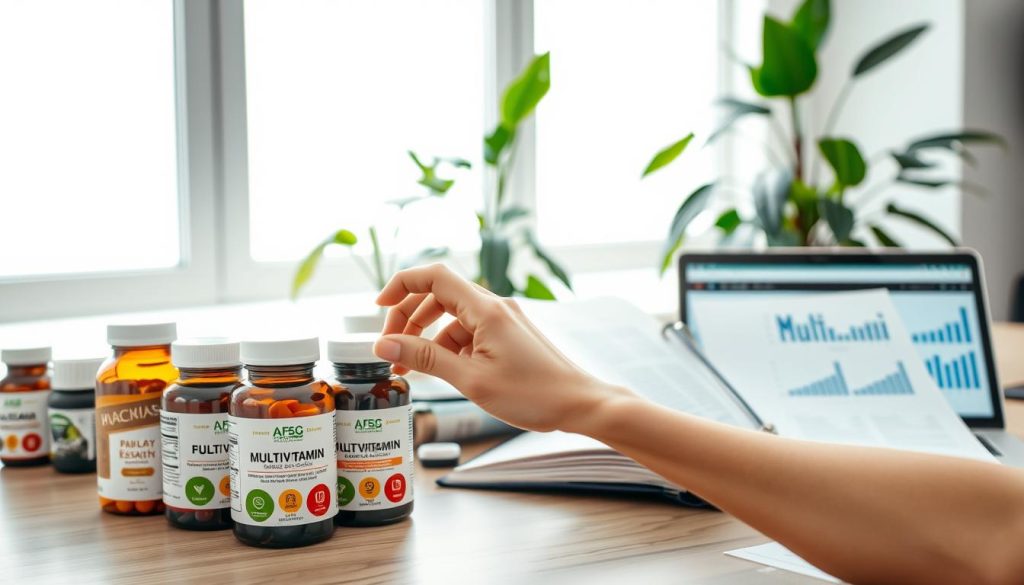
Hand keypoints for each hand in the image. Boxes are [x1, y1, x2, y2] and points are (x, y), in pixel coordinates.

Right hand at [373, 265, 630, 432]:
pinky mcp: (508, 335)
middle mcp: (494, 307)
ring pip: (452, 317)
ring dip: (427, 337)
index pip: (433, 277)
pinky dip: (449, 347)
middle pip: (438, 296)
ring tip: (409, 368)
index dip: (401, 285)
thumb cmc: (534, 394)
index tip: (378, 307)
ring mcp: (503, 320)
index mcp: (485, 309)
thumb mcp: (470, 380)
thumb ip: (426, 359)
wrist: (581, 404)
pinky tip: (441, 372)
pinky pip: (469, 332)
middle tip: (390, 348)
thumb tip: (385, 344)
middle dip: (408, 318)